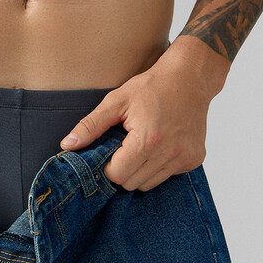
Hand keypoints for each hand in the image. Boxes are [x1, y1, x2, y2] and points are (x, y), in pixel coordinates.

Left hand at [59, 52, 214, 191]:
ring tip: (142, 144)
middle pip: (132, 184)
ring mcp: (185, 158)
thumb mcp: (116, 100)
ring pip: (149, 184)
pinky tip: (160, 144)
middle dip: (122, 169)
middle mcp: (170, 153)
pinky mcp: (195, 160)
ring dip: (140, 170)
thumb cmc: (152, 86)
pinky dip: (158, 166)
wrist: (190, 77)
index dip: (107, 166)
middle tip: (124, 146)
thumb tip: (67, 145)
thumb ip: (90, 125)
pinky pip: (168, 176)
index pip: (117, 176)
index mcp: (148, 140)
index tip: (109, 149)